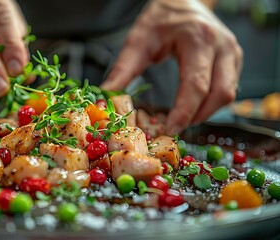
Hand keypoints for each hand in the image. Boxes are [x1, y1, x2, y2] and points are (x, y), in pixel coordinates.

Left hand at [102, 0, 242, 134]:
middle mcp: (222, 46)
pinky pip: (228, 88)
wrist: (183, 0)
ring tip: (180, 119)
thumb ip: (123, 69)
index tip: (168, 130)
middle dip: (196, 116)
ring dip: (205, 112)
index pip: (196, 85)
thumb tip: (107, 96)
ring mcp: (232, 53)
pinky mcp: (234, 59)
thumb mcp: (138, 40)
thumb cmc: (161, 18)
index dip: (184, 112)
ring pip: (227, 94)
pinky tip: (192, 107)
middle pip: (220, 94)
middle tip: (173, 129)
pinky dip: (210, 103)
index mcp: (198, 40)